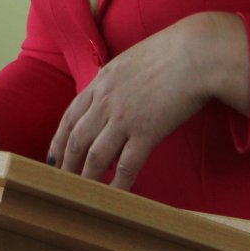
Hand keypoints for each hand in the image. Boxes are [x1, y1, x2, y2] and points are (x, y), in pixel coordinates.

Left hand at [48, 13, 246, 190]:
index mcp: (101, 82)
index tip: (52, 157)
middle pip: (77, 139)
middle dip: (66, 164)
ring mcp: (124, 118)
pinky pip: (126, 165)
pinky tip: (113, 197)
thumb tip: (111, 95)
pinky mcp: (147, 132)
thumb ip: (116, 81)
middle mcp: (106, 101)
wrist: (196, 53)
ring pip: (95, 156)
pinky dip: (117, 185)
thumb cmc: (170, 52)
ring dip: (85, 178)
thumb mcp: (130, 61)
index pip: (70, 117)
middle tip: (61, 183)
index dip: (58, 140)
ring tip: (80, 195)